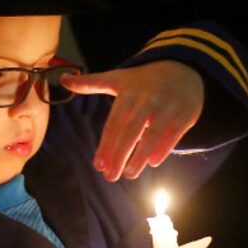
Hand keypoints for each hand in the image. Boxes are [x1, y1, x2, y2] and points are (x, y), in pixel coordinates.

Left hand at [61, 61, 204, 180]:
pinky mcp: (184, 115)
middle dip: (119, 156)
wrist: (183, 70)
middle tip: (110, 176)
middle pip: (130, 132)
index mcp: (128, 94)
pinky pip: (172, 135)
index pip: (114, 124)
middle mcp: (147, 101)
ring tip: (129, 173)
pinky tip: (152, 162)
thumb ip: (91, 83)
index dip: (106, 145)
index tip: (98, 165)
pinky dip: (163, 149)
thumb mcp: (119, 78)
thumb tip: (63, 79)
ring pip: (152, 136)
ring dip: (139, 157)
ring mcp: (166, 108)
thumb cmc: (145, 80)